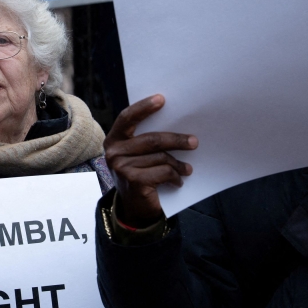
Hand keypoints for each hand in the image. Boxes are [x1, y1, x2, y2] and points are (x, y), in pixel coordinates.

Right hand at [104, 95, 196, 226]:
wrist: (135, 209)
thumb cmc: (140, 175)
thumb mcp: (137, 155)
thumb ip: (144, 139)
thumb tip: (175, 121)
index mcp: (113, 140)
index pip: (126, 118)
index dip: (144, 107)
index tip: (162, 99)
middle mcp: (113, 153)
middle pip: (151, 139)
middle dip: (176, 140)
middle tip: (194, 142)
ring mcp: (121, 168)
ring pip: (161, 157)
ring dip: (179, 164)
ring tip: (186, 169)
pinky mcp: (134, 181)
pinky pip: (163, 172)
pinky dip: (175, 177)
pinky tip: (178, 181)